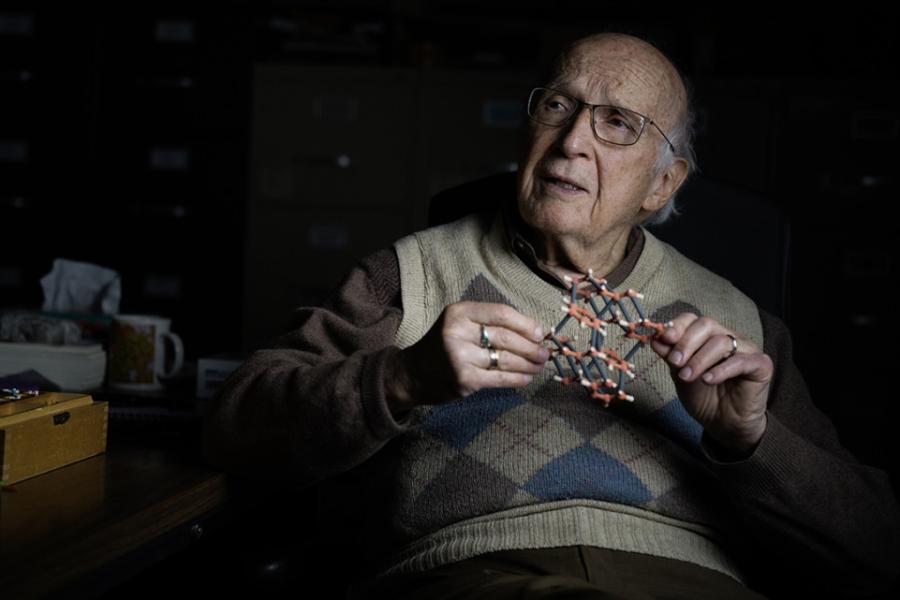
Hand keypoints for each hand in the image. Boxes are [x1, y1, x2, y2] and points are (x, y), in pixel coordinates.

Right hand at [385, 302, 548, 412]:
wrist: (412, 374)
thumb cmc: (443, 346)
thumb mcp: (459, 323)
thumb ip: (488, 323)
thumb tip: (532, 331)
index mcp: (458, 312)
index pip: (500, 313)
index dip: (525, 323)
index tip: (540, 332)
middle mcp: (457, 332)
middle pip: (505, 337)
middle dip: (530, 346)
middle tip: (544, 353)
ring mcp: (460, 357)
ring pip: (505, 359)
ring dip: (528, 364)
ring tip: (539, 366)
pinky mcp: (464, 380)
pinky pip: (499, 378)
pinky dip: (517, 379)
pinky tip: (527, 378)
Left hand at [651, 313, 772, 453]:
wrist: (724, 424)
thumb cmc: (704, 397)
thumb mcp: (680, 376)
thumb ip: (671, 357)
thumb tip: (655, 338)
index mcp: (707, 337)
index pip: (692, 320)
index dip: (677, 326)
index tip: (664, 338)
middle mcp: (727, 337)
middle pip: (706, 325)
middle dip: (686, 343)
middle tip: (674, 362)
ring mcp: (746, 349)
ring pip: (721, 341)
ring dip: (699, 360)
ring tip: (687, 377)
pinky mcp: (761, 364)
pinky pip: (741, 361)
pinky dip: (721, 370)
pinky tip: (708, 380)